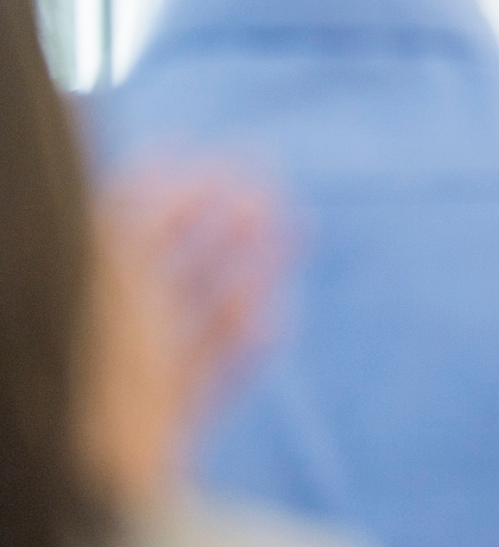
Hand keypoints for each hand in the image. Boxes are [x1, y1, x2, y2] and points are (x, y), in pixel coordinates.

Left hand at [83, 166, 285, 508]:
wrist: (82, 475)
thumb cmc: (87, 369)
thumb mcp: (105, 274)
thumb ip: (129, 219)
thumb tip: (147, 147)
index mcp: (82, 288)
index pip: (125, 221)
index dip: (172, 186)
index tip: (219, 160)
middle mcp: (106, 326)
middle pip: (168, 261)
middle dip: (221, 222)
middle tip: (270, 190)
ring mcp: (135, 373)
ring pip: (198, 310)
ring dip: (249, 269)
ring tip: (292, 231)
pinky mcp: (165, 419)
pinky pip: (211, 372)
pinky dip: (244, 339)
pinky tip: (272, 314)